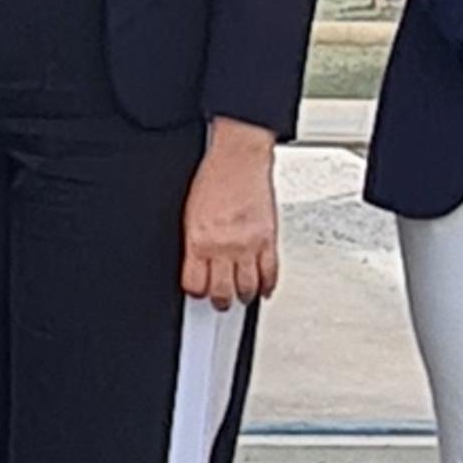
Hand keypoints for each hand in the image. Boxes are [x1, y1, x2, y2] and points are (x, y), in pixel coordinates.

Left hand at [180, 125, 284, 310]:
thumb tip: (196, 264)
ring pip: (248, 288)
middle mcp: (223, 247)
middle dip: (220, 301)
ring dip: (244, 296)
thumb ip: (195, 242)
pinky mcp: (268, 239)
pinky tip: (264, 287)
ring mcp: (248, 245)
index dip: (197, 292)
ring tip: (242, 296)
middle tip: (221, 302)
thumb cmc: (214, 179)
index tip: (199, 292)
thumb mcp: (190, 213)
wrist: (238, 159)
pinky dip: (268, 285)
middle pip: (222, 292)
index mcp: (198, 240)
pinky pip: (271, 272)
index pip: (195, 284)